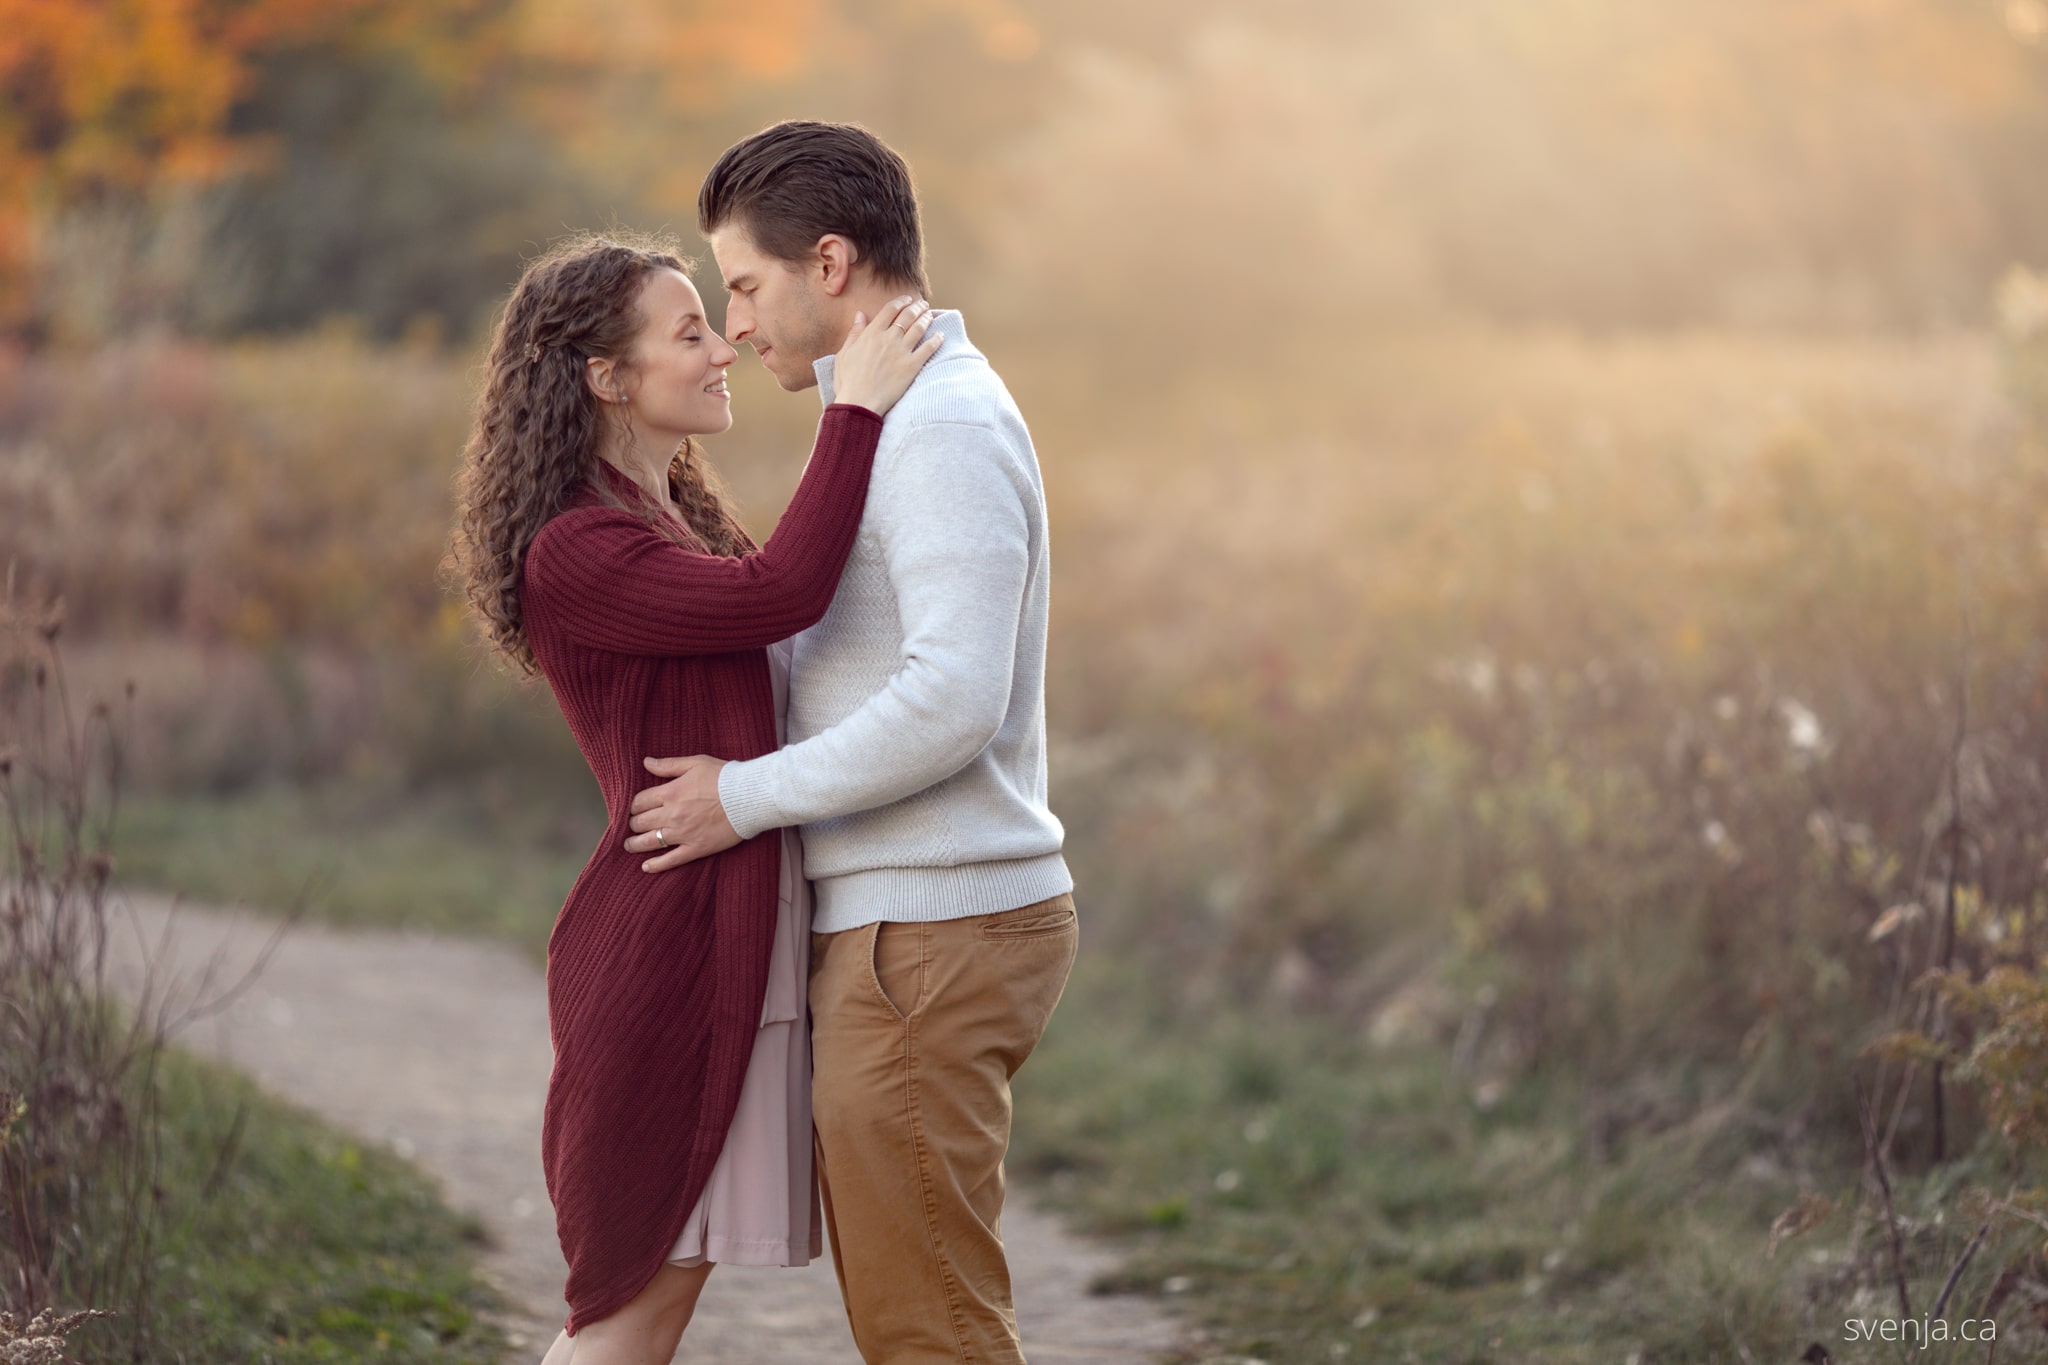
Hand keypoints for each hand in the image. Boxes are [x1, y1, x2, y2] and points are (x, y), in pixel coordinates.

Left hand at [625, 755, 740, 869]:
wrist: (749, 797)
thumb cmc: (724, 777)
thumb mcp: (695, 763)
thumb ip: (668, 765)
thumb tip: (646, 762)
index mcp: (670, 793)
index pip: (640, 802)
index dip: (634, 805)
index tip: (636, 807)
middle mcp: (671, 815)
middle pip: (640, 822)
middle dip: (633, 823)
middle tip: (634, 824)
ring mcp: (682, 834)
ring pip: (649, 842)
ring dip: (635, 844)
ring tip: (629, 845)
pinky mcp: (695, 848)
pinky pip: (671, 860)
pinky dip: (656, 865)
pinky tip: (646, 867)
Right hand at [831, 295, 940, 416]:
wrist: (859, 402)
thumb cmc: (848, 381)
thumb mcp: (845, 353)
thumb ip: (855, 332)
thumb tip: (860, 314)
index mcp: (871, 333)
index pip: (890, 310)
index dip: (901, 302)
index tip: (907, 299)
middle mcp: (888, 338)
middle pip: (907, 316)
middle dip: (917, 307)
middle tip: (923, 305)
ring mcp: (901, 352)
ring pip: (919, 328)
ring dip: (926, 319)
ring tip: (930, 315)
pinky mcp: (912, 367)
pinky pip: (928, 349)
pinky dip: (936, 340)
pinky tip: (940, 336)